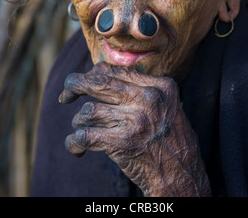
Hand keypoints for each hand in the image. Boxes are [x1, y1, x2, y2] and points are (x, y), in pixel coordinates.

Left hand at [59, 61, 210, 196]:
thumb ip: (142, 89)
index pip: (115, 70)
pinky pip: (85, 135)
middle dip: (75, 86)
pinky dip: (73, 142)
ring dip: (79, 122)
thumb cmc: (171, 141)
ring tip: (82, 130)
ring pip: (89, 110)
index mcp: (160, 86)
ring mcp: (135, 119)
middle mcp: (148, 98)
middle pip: (99, 82)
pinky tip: (75, 148)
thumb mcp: (167, 106)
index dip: (92, 74)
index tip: (81, 83)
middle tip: (65, 96)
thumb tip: (102, 76)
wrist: (182, 176)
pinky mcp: (122, 142)